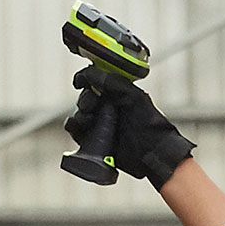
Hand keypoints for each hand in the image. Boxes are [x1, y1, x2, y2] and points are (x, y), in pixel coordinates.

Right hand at [76, 69, 196, 188]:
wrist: (151, 152)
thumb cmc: (148, 123)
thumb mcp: (132, 95)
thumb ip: (110, 81)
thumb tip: (88, 73)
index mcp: (118, 93)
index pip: (95, 81)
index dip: (86, 80)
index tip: (80, 82)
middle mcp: (108, 108)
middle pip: (86, 98)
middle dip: (85, 100)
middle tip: (90, 105)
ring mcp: (100, 124)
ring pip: (80, 114)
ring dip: (80, 115)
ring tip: (88, 119)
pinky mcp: (94, 140)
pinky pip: (77, 132)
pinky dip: (73, 127)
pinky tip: (76, 126)